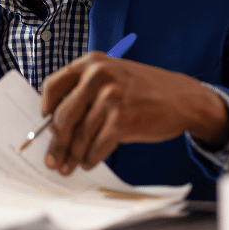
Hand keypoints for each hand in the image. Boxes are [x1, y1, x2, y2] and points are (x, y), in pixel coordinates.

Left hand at [40, 52, 228, 175]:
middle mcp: (98, 77)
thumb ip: (86, 91)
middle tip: (52, 159)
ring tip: (69, 166)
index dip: (46, 109)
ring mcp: (111, 98)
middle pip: (63, 116)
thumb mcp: (112, 75)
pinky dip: (91, 158)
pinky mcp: (123, 120)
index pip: (53, 86)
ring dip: (73, 156)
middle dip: (56, 143)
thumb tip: (57, 123)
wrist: (184, 98)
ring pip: (80, 135)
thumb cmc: (144, 89)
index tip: (44, 125)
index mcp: (91, 63)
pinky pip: (98, 146)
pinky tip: (89, 163)